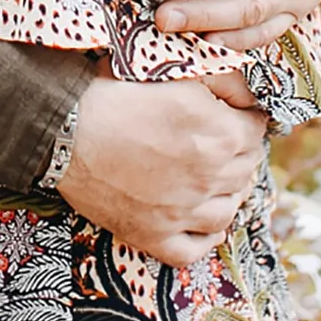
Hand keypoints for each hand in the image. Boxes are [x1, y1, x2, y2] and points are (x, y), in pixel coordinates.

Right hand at [55, 72, 267, 264]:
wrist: (63, 130)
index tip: (237, 115)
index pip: (256, 130)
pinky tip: (202, 222)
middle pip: (246, 169)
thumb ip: (218, 79)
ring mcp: (183, 211)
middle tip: (223, 143)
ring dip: (228, 192)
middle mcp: (208, 177)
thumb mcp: (171, 71)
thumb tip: (245, 90)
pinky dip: (205, 237)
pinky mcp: (154, 235)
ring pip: (228, 210)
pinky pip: (194, 248)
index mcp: (219, 134)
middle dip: (240, 153)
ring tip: (215, 179)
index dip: (247, 118)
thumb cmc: (113, 94)